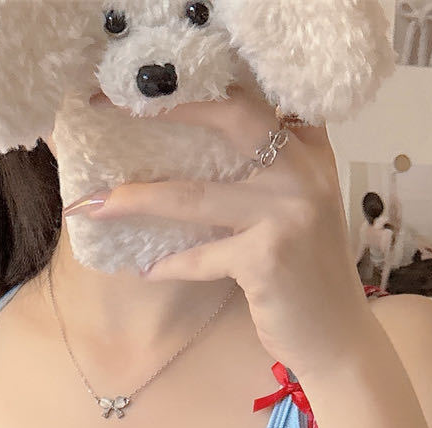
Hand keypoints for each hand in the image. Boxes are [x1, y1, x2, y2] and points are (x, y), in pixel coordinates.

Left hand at [70, 81, 375, 380]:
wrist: (339, 339)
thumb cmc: (308, 278)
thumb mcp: (300, 211)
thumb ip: (270, 174)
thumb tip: (193, 157)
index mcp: (310, 152)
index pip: (258, 98)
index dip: (206, 84)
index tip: (152, 85)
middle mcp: (304, 172)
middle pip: (230, 117)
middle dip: (167, 108)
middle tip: (112, 109)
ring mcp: (287, 213)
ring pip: (195, 194)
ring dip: (136, 200)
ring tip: (93, 205)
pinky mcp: (267, 258)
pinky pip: (199, 257)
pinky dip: (168, 265)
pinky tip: (145, 269)